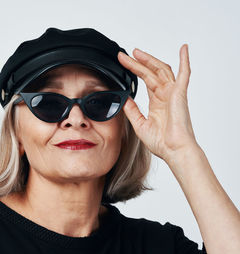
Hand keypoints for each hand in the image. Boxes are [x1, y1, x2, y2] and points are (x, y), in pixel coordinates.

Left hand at [118, 45, 198, 161]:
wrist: (173, 151)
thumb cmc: (161, 142)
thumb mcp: (139, 124)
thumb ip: (132, 110)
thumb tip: (124, 99)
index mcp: (157, 101)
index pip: (145, 79)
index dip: (134, 69)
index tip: (123, 62)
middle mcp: (165, 95)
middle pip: (151, 72)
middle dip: (138, 62)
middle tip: (125, 54)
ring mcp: (173, 93)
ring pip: (161, 70)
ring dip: (149, 60)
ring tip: (136, 52)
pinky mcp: (180, 95)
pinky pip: (184, 75)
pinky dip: (184, 61)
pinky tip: (183, 49)